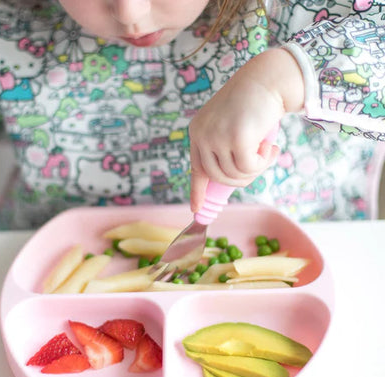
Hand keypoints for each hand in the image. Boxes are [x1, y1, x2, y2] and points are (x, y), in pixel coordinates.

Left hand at [188, 48, 304, 211]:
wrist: (269, 78)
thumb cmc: (254, 102)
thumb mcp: (229, 124)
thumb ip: (223, 147)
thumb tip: (228, 176)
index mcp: (197, 131)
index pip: (196, 167)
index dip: (197, 190)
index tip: (196, 209)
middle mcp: (202, 135)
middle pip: (218, 177)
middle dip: (241, 178)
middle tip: (259, 165)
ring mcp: (217, 137)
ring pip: (234, 175)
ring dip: (255, 170)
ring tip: (267, 152)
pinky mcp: (236, 139)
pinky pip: (249, 169)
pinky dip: (263, 164)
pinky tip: (270, 148)